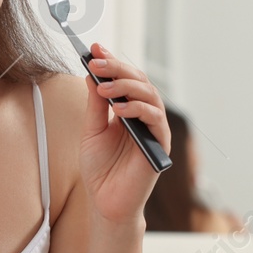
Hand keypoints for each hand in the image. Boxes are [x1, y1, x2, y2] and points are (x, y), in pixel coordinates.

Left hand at [80, 42, 170, 225]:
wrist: (105, 203)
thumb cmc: (99, 169)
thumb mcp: (91, 131)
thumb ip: (95, 105)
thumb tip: (92, 74)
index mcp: (128, 111)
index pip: (125, 80)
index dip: (113, 63)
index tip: (95, 49)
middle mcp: (144, 116)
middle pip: (140, 82)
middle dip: (118, 69)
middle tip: (97, 63)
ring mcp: (154, 129)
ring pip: (150, 96)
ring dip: (126, 87)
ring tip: (104, 87)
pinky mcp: (160, 145)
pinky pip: (155, 119)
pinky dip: (138, 110)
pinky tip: (119, 109)